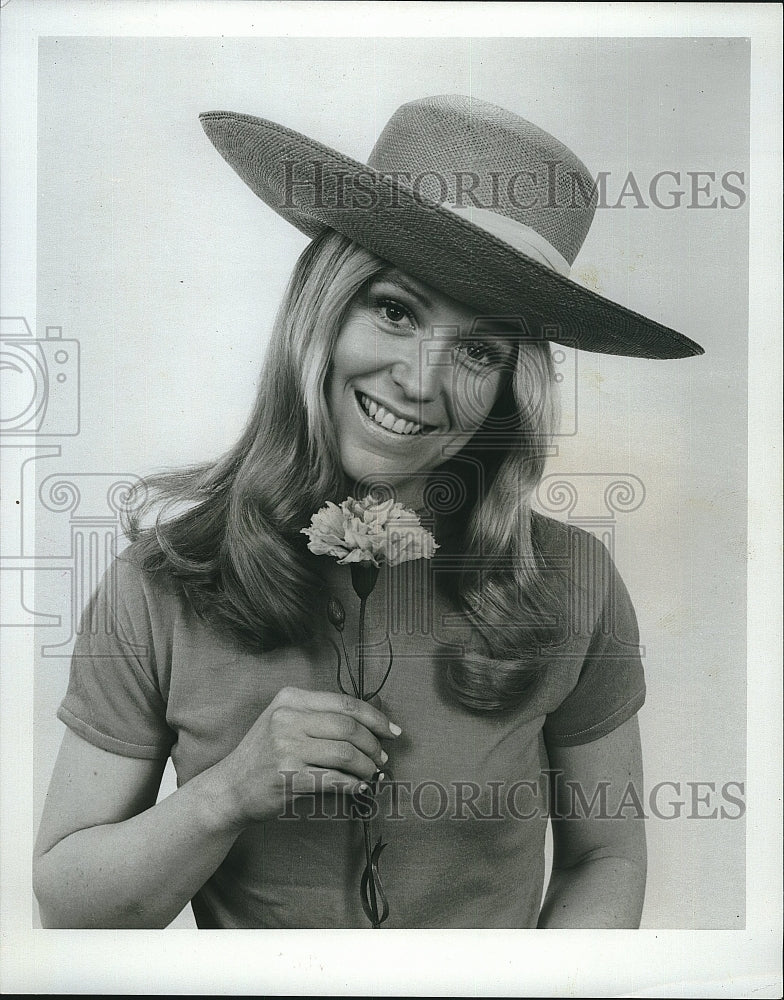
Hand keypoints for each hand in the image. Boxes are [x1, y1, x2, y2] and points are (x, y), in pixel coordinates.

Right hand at [213, 686, 400, 825]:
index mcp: (291, 699)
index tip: (392, 731)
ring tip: (369, 774)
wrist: (229, 788)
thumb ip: (322, 717)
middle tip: (380, 758)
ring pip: (346, 754)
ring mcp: (286, 747)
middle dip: (373, 745)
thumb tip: (374, 724)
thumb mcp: (286, 722)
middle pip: (349, 727)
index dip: (375, 718)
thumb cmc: (264, 755)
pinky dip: (353, 785)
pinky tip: (357, 787)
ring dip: (366, 767)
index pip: (345, 703)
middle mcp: (287, 718)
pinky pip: (335, 779)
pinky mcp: (288, 776)